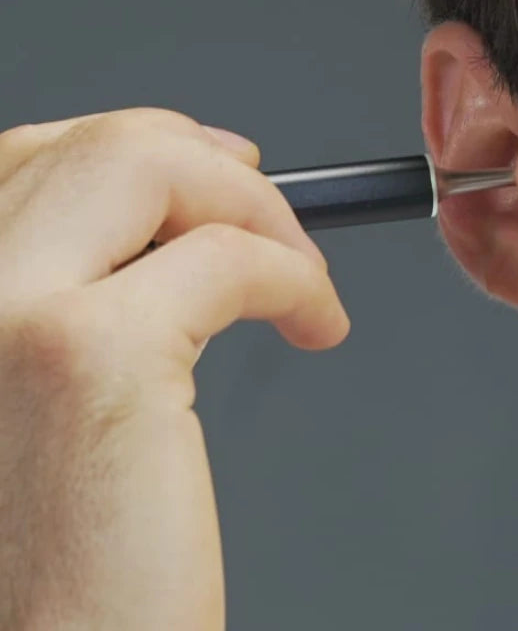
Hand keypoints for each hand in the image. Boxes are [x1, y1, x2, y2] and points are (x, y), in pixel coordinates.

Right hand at [0, 108, 348, 630]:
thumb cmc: (66, 543)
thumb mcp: (40, 383)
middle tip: (280, 223)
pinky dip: (297, 276)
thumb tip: (174, 204)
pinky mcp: (84, 356)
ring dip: (260, 210)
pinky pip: (228, 258)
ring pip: (152, 166)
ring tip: (304, 277)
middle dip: (218, 168)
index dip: (145, 143)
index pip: (31, 156)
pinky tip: (318, 325)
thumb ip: (75, 284)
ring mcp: (1, 309)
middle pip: (102, 146)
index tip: (220, 166)